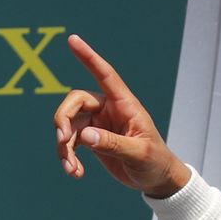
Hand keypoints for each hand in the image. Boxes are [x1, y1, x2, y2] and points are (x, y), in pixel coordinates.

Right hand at [53, 34, 189, 197]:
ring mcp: (98, 123)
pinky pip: (71, 142)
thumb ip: (113, 144)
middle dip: (63, 119)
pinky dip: (69, 157)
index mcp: (125, 105)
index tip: (72, 39)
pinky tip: (75, 173)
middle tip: (63, 141)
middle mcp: (109, 110)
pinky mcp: (92, 139)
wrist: (157, 180)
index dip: (89, 57)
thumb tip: (85, 136)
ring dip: (65, 147)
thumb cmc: (155, 162)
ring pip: (69, 125)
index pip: (105, 75)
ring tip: (71, 169)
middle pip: (74, 102)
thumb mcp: (139, 153)